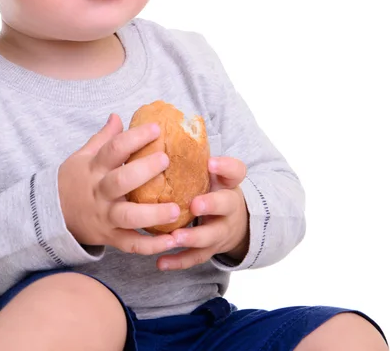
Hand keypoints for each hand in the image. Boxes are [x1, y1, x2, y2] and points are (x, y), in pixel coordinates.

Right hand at [58, 113, 179, 254]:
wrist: (52, 216)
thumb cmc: (74, 181)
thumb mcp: (82, 157)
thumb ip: (102, 139)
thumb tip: (117, 116)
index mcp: (94, 169)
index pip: (114, 149)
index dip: (134, 137)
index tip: (156, 129)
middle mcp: (100, 192)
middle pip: (121, 181)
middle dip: (144, 171)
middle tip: (166, 160)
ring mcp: (105, 216)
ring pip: (128, 216)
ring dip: (152, 214)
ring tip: (175, 209)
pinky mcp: (110, 237)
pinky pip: (131, 244)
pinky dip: (151, 245)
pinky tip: (172, 240)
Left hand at [156, 156, 248, 270]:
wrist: (234, 220)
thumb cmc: (211, 186)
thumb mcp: (210, 169)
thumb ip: (190, 153)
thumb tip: (154, 127)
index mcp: (227, 182)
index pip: (235, 171)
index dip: (225, 167)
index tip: (211, 162)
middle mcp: (228, 206)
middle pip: (225, 205)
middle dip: (211, 204)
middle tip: (195, 204)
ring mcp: (220, 229)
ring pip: (209, 236)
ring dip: (192, 237)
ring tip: (174, 238)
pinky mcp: (209, 249)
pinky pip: (194, 258)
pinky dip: (177, 261)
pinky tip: (160, 262)